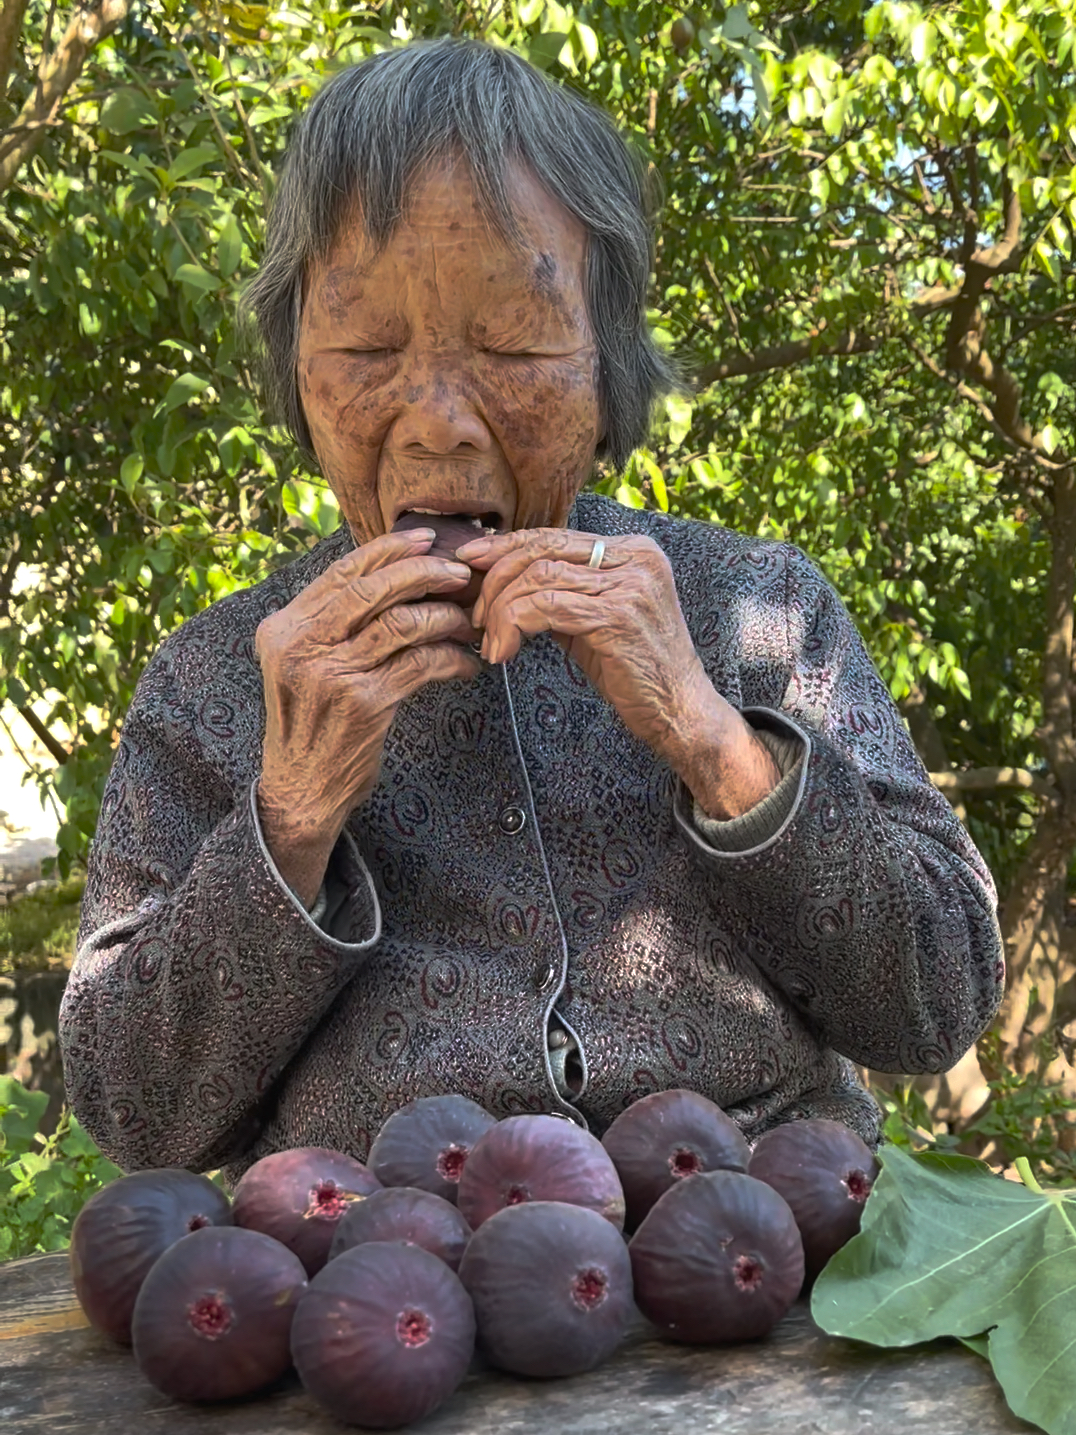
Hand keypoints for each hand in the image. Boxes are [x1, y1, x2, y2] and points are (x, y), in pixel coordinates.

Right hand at [255, 529, 479, 904]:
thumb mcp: (301, 666)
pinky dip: (450, 660)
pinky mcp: (364, 704)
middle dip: (425, 573)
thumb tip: (388, 575)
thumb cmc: (312, 725)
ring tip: (469, 624)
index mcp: (283, 629)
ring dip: (445, 618)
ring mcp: (331, 675)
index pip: (342, 572)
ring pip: (402, 623)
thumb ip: (329, 624)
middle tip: (461, 575)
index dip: (389, 550)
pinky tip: (465, 665)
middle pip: (374, 588)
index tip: (427, 539)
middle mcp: (301, 646)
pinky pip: (420, 664)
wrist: (301, 792)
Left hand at [458, 527, 780, 818]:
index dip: (507, 546)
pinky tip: (504, 651)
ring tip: (491, 640)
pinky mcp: (617, 615)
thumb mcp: (597, 617)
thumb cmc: (635, 669)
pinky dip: (513, 626)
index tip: (471, 560)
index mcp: (633, 549)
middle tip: (474, 612)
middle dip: (497, 577)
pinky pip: (545, 607)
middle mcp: (636, 557)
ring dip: (501, 609)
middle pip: (543, 549)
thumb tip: (505, 576)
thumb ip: (563, 590)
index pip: (555, 535)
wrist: (681, 711)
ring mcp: (630, 584)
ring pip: (538, 577)